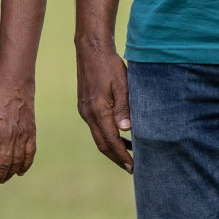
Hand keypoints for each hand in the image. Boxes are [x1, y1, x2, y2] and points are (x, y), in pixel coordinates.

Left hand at [0, 78, 36, 189]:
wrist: (14, 85)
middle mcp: (8, 138)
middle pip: (2, 166)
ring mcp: (21, 137)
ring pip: (16, 164)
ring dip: (9, 175)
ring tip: (2, 179)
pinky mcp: (31, 134)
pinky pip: (30, 155)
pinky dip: (25, 166)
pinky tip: (19, 172)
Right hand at [77, 41, 132, 173]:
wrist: (91, 49)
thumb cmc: (110, 65)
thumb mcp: (122, 85)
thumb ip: (124, 108)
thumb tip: (126, 130)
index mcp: (98, 110)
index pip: (111, 141)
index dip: (122, 156)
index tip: (133, 167)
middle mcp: (88, 114)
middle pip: (102, 144)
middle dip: (116, 158)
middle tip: (131, 168)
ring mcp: (84, 110)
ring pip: (98, 136)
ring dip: (112, 147)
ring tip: (128, 154)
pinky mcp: (85, 105)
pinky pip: (96, 127)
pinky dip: (107, 135)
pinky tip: (119, 134)